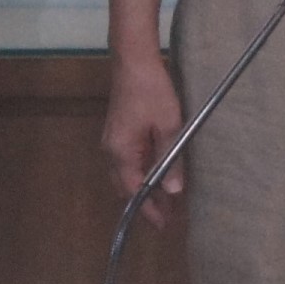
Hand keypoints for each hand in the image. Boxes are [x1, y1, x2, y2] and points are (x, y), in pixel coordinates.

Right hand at [103, 51, 189, 215]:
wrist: (134, 59)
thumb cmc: (152, 91)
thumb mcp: (168, 125)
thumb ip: (171, 158)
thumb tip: (173, 190)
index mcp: (121, 152)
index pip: (133, 191)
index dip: (148, 209)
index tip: (163, 224)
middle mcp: (111, 150)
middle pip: (126, 186)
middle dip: (145, 201)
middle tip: (167, 215)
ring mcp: (112, 140)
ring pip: (126, 173)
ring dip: (144, 186)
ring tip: (165, 197)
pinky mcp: (118, 130)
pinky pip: (128, 159)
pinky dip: (141, 170)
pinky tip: (157, 170)